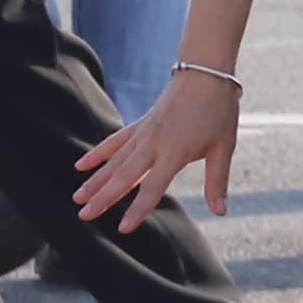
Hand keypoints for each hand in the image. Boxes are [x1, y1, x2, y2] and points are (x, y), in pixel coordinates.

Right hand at [76, 67, 240, 231]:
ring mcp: (143, 133)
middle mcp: (153, 144)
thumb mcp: (224, 148)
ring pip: (114, 161)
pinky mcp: (139, 124)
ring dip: (95, 180)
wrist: (206, 74)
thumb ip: (217, 181)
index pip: (153, 187)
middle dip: (104, 197)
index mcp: (174, 152)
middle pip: (124, 176)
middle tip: (84, 216)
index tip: (123, 228)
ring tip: (78, 198)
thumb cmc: (219, 112)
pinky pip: (114, 141)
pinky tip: (80, 166)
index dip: (138, 208)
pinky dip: (98, 153)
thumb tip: (221, 212)